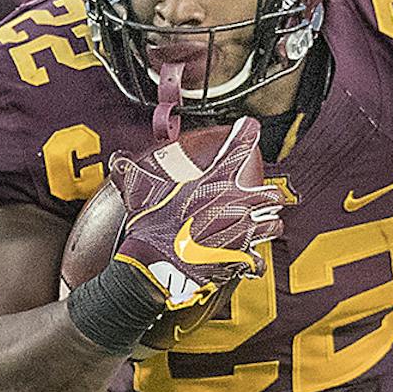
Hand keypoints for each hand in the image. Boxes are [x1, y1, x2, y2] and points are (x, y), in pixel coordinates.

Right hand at [109, 117, 281, 312]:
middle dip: (268, 193)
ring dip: (268, 223)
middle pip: (270, 194)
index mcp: (216, 181)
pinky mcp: (240, 259)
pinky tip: (250, 258)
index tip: (250, 127)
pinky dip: (254, 259)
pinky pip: (257, 259)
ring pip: (272, 225)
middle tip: (263, 193)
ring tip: (263, 223)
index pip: (240, 146)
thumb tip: (119, 160)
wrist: (157, 264)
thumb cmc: (152, 225)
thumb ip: (132, 171)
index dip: (247, 133)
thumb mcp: (139, 190)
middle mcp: (237, 205)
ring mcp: (243, 233)